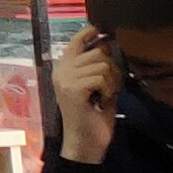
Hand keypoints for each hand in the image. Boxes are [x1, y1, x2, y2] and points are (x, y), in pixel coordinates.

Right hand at [55, 30, 120, 165]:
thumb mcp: (97, 87)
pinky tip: (102, 99)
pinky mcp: (73, 88)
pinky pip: (100, 77)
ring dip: (111, 81)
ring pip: (102, 65)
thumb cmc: (93, 116)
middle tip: (111, 86)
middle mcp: (61, 70)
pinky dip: (108, 89)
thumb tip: (104, 45)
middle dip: (111, 68)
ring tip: (106, 94)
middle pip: (97, 53)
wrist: (85, 142)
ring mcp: (65, 79)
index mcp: (64, 69)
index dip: (88, 33)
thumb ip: (98, 67)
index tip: (99, 30)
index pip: (75, 42)